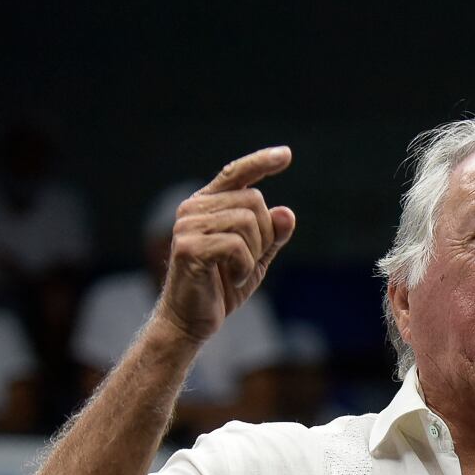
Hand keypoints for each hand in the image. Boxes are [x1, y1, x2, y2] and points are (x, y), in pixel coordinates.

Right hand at [154, 146, 297, 346]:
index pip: (236, 173)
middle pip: (253, 200)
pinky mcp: (189, 247)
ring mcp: (188, 226)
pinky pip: (236, 246)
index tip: (286, 155)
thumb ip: (273, 235)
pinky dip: (245, 266)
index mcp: (207, 205)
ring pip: (247, 222)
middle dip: (264, 234)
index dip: (261, 162)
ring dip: (254, 253)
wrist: (191, 320)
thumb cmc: (223, 286)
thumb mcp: (256, 258)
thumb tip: (286, 212)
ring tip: (238, 271)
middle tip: (248, 261)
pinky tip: (233, 278)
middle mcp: (193, 208)